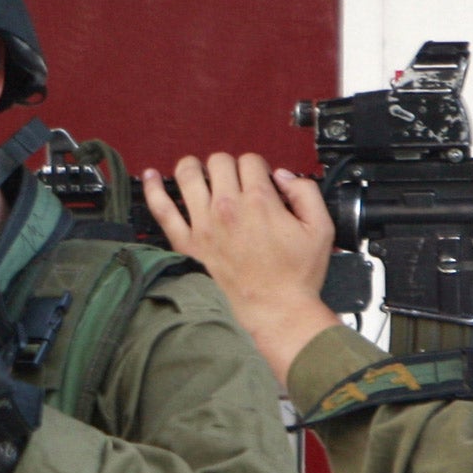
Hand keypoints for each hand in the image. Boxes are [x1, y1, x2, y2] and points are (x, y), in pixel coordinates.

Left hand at [141, 153, 339, 384]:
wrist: (276, 312)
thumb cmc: (297, 276)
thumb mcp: (320, 228)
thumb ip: (305, 192)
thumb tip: (284, 176)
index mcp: (259, 201)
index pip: (251, 161)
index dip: (259, 168)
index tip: (262, 182)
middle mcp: (227, 208)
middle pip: (219, 162)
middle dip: (230, 166)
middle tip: (236, 182)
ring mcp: (204, 225)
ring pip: (188, 174)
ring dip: (194, 167)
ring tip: (200, 171)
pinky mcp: (188, 244)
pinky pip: (162, 210)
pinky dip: (153, 190)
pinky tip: (151, 177)